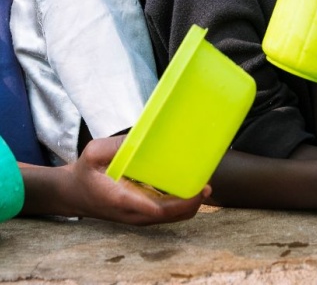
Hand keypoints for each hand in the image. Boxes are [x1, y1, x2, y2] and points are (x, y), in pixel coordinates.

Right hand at [20, 135, 209, 224]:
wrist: (74, 193)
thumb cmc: (86, 171)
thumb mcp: (94, 152)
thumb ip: (116, 145)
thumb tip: (142, 135)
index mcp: (120, 199)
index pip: (153, 208)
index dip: (178, 202)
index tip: (196, 190)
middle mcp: (133, 213)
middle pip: (170, 215)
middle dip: (192, 202)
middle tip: (207, 183)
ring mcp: (139, 216)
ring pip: (172, 217)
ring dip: (190, 204)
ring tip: (204, 183)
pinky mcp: (143, 214)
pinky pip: (167, 213)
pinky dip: (182, 204)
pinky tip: (190, 187)